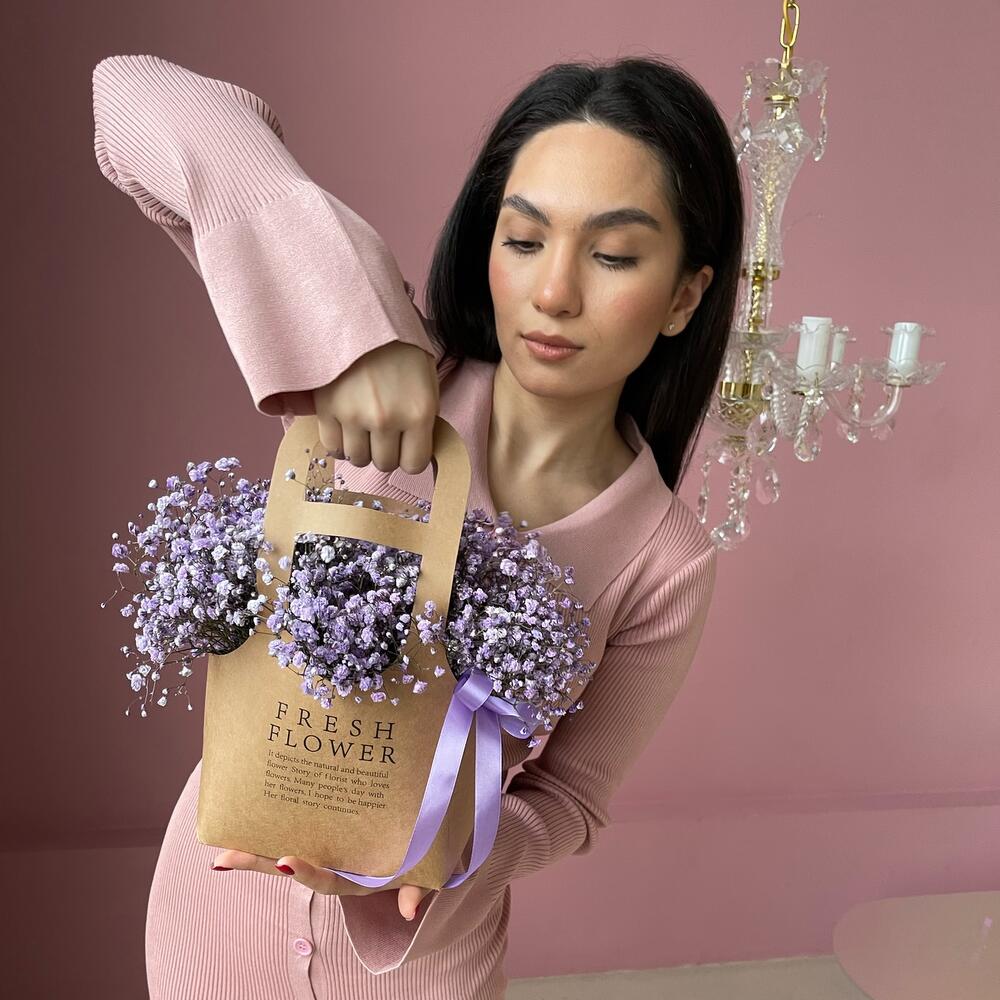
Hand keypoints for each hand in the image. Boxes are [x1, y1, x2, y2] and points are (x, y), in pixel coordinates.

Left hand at [211, 849, 432, 919]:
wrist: (426, 831)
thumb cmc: (423, 851)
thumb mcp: (425, 870)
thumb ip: (419, 888)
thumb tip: (409, 911)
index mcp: (356, 878)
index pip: (327, 879)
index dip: (306, 873)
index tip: (285, 861)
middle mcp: (336, 867)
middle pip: (292, 867)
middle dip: (258, 863)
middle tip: (223, 858)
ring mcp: (328, 850)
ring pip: (287, 849)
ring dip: (255, 850)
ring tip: (221, 847)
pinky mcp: (326, 831)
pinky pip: (296, 831)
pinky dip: (271, 828)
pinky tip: (245, 819)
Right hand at [313, 340, 438, 473]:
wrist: (362, 314)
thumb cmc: (400, 347)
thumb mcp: (427, 381)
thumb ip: (423, 419)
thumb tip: (415, 451)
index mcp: (418, 412)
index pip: (414, 465)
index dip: (410, 457)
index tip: (406, 446)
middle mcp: (386, 419)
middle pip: (384, 463)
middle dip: (385, 452)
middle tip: (383, 433)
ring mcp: (354, 415)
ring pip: (357, 458)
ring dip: (361, 448)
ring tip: (363, 428)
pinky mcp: (327, 408)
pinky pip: (332, 446)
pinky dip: (339, 441)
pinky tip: (345, 426)